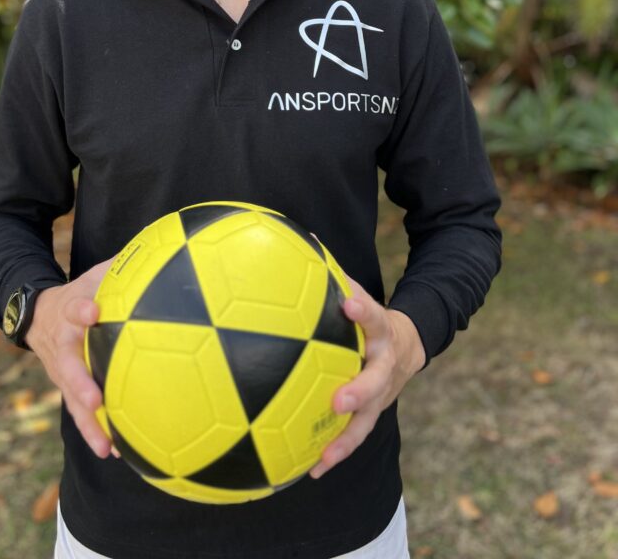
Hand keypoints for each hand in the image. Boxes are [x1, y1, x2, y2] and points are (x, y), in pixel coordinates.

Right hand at [25, 261, 114, 458]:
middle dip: (79, 383)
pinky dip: (96, 431)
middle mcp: (62, 345)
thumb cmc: (78, 293)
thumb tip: (160, 248)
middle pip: (67, 367)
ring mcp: (62, 372)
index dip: (80, 308)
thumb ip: (120, 267)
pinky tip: (116, 452)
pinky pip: (81, 414)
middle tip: (94, 398)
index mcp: (69, 311)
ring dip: (88, 423)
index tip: (92, 311)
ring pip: (72, 401)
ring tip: (106, 446)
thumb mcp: (92, 275)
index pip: (73, 306)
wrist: (36, 316)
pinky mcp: (67, 390)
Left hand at [310, 276, 425, 478]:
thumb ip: (337, 279)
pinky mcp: (372, 413)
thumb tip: (303, 243)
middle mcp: (383, 364)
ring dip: (346, 439)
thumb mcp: (361, 296)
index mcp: (380, 330)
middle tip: (338, 401)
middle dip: (359, 391)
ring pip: (367, 419)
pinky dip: (335, 452)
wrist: (409, 346)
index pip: (374, 316)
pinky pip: (353, 436)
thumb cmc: (370, 318)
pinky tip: (311, 470)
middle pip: (376, 379)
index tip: (349, 304)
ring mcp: (381, 393)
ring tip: (324, 458)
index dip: (363, 311)